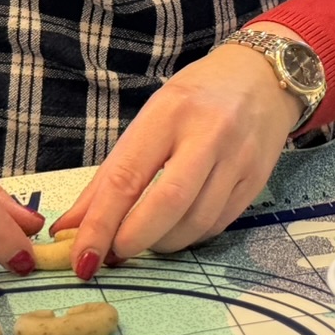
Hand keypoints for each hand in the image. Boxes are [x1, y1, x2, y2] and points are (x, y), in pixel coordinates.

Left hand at [50, 36, 301, 270]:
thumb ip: (112, 174)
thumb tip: (70, 226)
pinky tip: (178, 227)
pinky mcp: (257, 179)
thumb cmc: (196, 97)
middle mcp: (208, 133)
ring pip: (195, 222)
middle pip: (167, 204)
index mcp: (170, 112)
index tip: (82, 258)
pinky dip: (190, 236)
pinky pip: (218, 224)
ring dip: (162, 243)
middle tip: (115, 254)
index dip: (101, 224)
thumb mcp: (150, 118)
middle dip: (134, 240)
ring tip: (147, 237)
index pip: (128, 177)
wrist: (263, 76)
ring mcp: (238, 158)